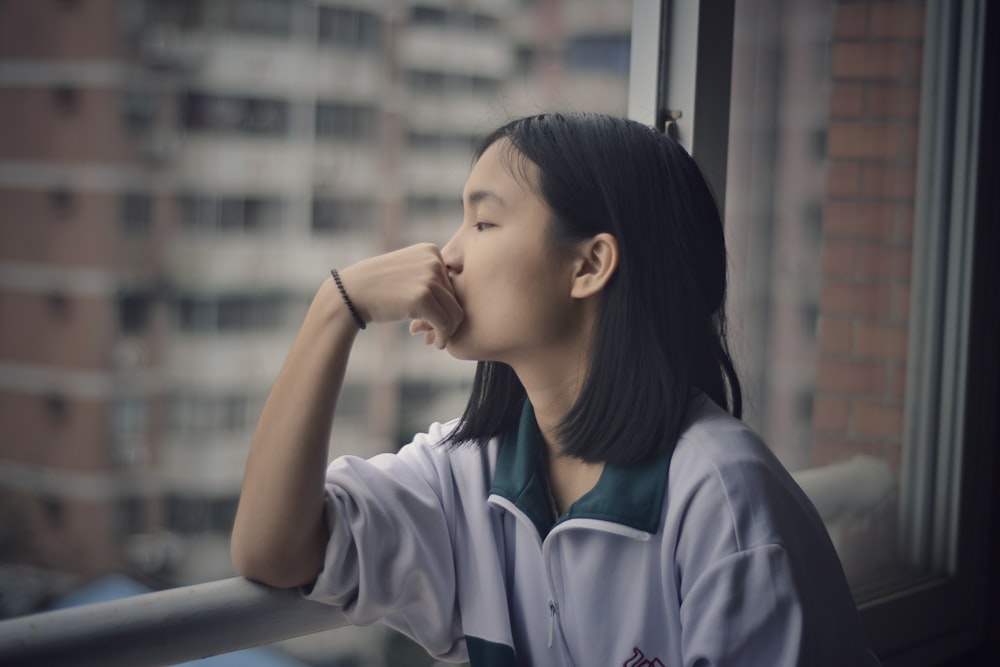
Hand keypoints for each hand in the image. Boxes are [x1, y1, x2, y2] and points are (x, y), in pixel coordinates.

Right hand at [338, 244, 463, 348]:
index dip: (447, 304)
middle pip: (458, 297)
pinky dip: (443, 336)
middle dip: (448, 319)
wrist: (351, 293)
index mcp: (431, 251)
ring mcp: (429, 277)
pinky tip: (435, 343)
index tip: (436, 319)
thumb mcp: (408, 271)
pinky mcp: (422, 297)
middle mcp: (433, 260)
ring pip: (455, 312)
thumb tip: (460, 303)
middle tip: (435, 334)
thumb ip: (432, 279)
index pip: (454, 282)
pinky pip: (445, 323)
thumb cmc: (379, 288)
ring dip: (448, 330)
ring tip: (436, 340)